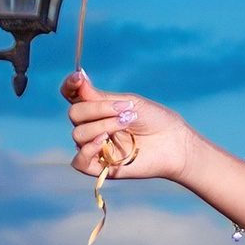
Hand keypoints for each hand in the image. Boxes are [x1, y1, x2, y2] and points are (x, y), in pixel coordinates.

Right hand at [63, 68, 194, 185]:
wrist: (174, 143)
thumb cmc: (155, 119)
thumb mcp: (129, 103)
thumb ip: (101, 97)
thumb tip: (79, 78)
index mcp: (98, 108)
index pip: (72, 95)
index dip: (70, 85)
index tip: (79, 78)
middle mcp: (92, 126)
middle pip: (74, 114)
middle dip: (97, 110)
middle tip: (125, 111)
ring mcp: (94, 146)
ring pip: (78, 135)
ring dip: (102, 127)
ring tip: (126, 124)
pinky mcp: (100, 167)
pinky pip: (78, 161)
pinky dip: (87, 150)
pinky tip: (105, 142)